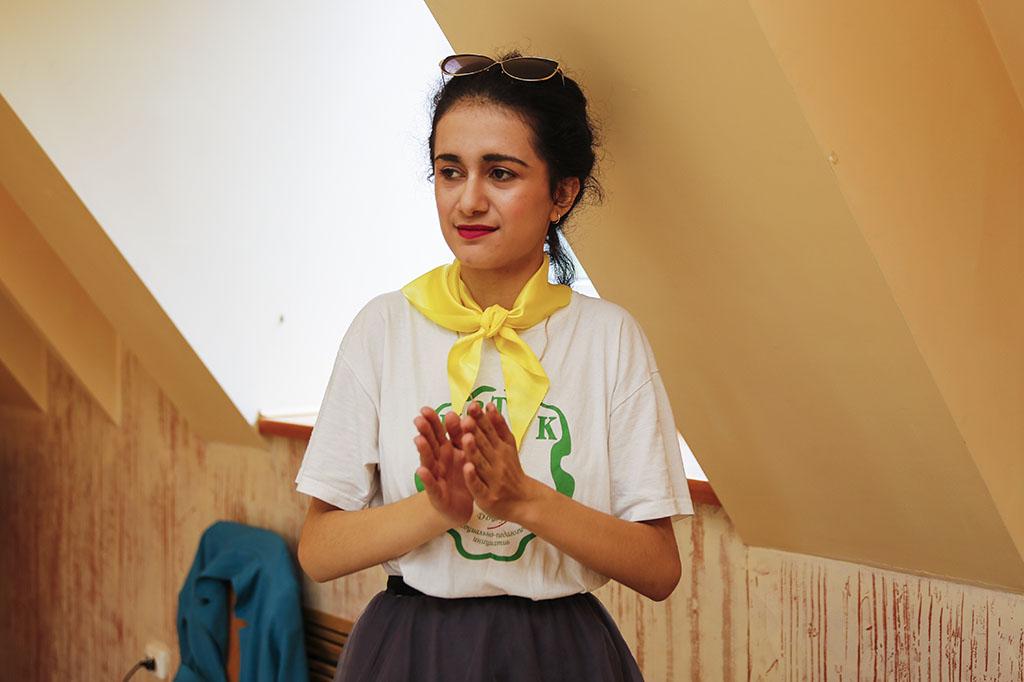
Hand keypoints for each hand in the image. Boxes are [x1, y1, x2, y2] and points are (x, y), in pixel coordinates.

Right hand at [414, 407, 473, 527]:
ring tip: (419, 439)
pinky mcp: (437, 494)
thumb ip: (461, 435)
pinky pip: (431, 485)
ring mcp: (436, 476)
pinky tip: (421, 471)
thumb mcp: (464, 454)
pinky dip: (427, 478)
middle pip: (431, 443)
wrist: (460, 507)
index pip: (439, 432)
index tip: (426, 409)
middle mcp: (438, 461)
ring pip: (428, 461)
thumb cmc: (461, 476)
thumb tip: (458, 412)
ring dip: (424, 450)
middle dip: (425, 431)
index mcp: (447, 450)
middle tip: (419, 418)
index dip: (433, 421)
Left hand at [460, 401, 540, 523]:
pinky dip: (473, 477)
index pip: (489, 430)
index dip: (480, 419)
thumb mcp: (509, 446)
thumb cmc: (511, 471)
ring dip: (473, 450)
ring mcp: (492, 479)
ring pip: (480, 463)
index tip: (472, 406)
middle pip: (484, 444)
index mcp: (500, 448)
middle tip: (466, 418)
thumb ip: (499, 426)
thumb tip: (490, 404)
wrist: (524, 500)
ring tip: (466, 438)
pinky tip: (467, 468)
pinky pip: (478, 485)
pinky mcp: (486, 495)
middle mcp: (497, 461)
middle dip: (475, 431)